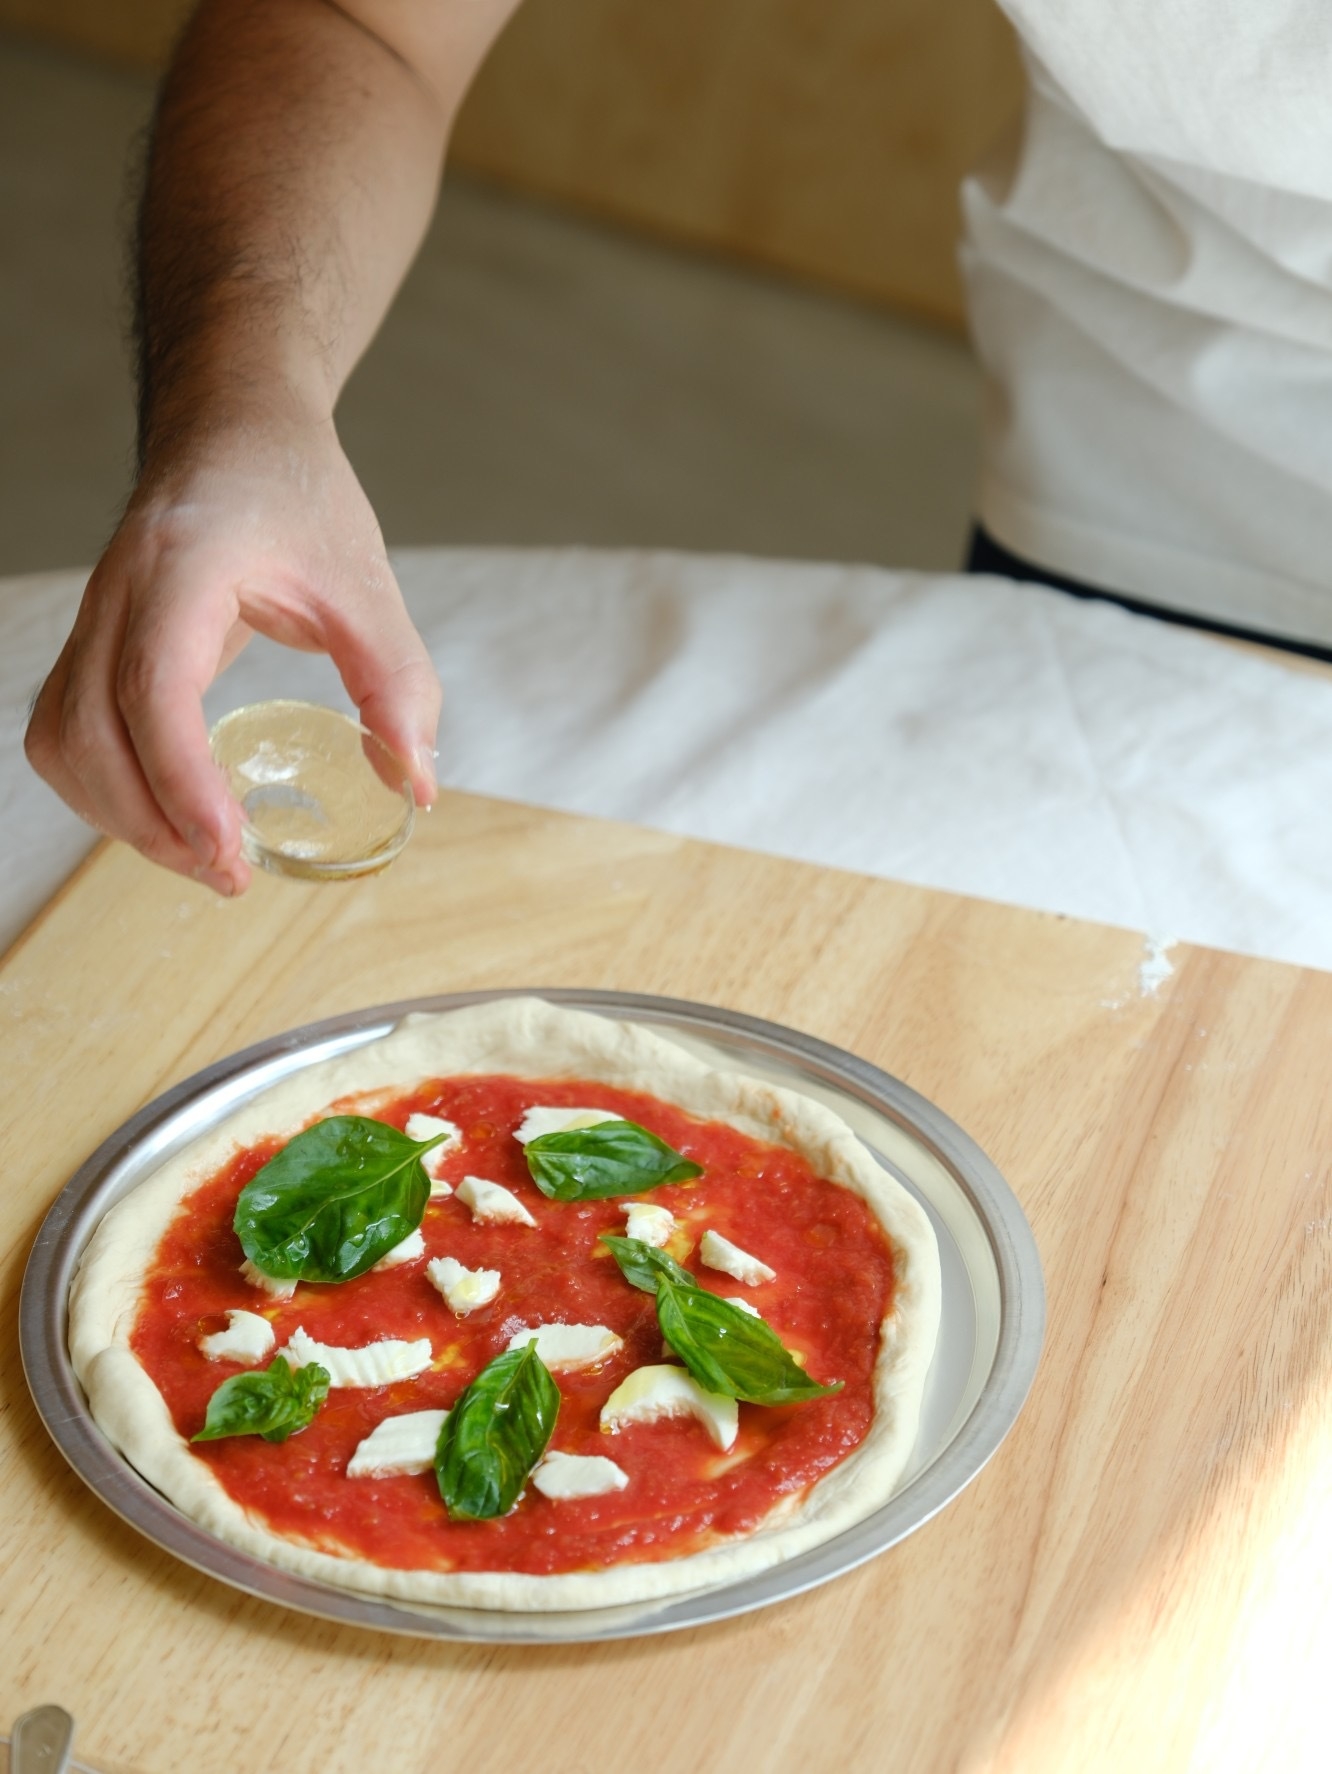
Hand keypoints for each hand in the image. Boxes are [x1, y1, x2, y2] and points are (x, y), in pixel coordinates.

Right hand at [25, 416, 440, 895]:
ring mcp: (92, 618)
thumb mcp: (365, 580)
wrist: (233, 427)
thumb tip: (415, 784)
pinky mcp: (91, 642)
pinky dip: (100, 787)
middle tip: (230, 875)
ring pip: (62, 740)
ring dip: (118, 815)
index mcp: (182, 567)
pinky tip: (162, 814)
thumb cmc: (294, 491)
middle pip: (91, 733)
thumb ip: (396, 682)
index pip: (155, 690)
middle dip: (151, 823)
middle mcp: (116, 594)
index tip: (230, 850)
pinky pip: (64, 730)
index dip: (183, 781)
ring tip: (200, 856)